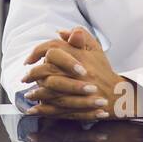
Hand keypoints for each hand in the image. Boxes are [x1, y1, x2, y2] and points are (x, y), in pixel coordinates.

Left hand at [21, 27, 142, 118]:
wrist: (117, 94)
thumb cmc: (103, 70)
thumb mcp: (95, 48)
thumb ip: (79, 36)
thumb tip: (60, 32)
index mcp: (79, 56)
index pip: (52, 49)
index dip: (36, 53)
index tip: (28, 60)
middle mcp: (77, 71)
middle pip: (47, 69)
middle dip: (32, 74)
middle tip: (25, 78)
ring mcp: (77, 89)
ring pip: (49, 89)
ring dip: (35, 92)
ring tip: (28, 94)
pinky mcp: (77, 105)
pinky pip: (55, 107)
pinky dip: (42, 109)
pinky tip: (34, 109)